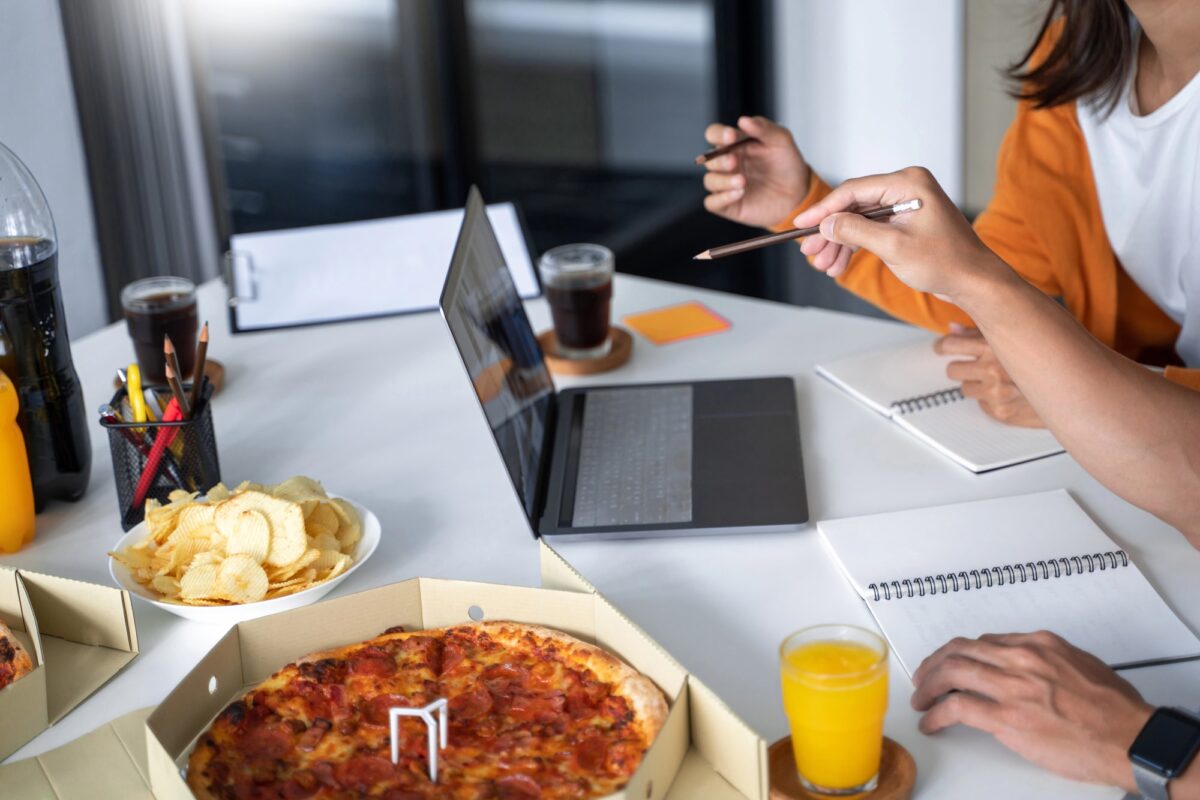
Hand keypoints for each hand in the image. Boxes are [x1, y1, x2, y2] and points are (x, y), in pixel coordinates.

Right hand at [701, 116, 810, 227]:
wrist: (798, 193)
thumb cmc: (787, 164)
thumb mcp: (782, 141)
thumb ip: (764, 128)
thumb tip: (743, 120)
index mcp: (734, 144)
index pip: (714, 134)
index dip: (718, 134)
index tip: (731, 136)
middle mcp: (727, 164)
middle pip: (708, 160)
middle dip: (719, 160)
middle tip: (734, 162)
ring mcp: (725, 185)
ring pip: (710, 181)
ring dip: (723, 181)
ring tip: (743, 182)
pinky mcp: (728, 205)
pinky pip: (712, 203)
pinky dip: (722, 198)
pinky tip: (739, 194)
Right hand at [791, 167, 1002, 295]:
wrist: (973, 280)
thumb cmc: (945, 262)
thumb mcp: (893, 247)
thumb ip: (856, 231)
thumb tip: (826, 223)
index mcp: (908, 183)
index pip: (853, 191)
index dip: (823, 209)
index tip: (801, 225)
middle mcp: (907, 187)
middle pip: (854, 206)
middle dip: (831, 232)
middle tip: (810, 252)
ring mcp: (907, 204)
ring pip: (860, 220)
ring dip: (841, 243)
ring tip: (824, 266)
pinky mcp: (906, 221)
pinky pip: (873, 229)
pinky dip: (856, 246)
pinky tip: (840, 264)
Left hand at [911, 631, 1152, 791]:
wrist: (1132, 738)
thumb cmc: (1117, 710)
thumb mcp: (1082, 666)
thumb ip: (1049, 662)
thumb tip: (1031, 668)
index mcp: (1039, 644)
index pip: (984, 642)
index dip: (960, 653)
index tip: (951, 663)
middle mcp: (1021, 659)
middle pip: (959, 651)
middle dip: (934, 664)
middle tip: (923, 677)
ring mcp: (1012, 687)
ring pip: (951, 673)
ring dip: (928, 686)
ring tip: (920, 700)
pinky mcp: (1007, 718)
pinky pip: (956, 709)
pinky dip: (936, 714)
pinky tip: (931, 722)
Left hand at [936, 324, 1044, 427]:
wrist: (1082, 384)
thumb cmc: (1052, 354)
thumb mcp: (1020, 330)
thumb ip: (982, 329)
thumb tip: (953, 329)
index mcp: (996, 344)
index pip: (950, 345)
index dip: (944, 346)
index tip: (942, 347)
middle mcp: (994, 369)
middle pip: (953, 369)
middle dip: (961, 365)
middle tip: (970, 364)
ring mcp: (997, 393)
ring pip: (965, 388)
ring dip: (975, 383)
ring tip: (994, 378)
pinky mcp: (1002, 412)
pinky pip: (981, 405)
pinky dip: (989, 399)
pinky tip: (1007, 391)